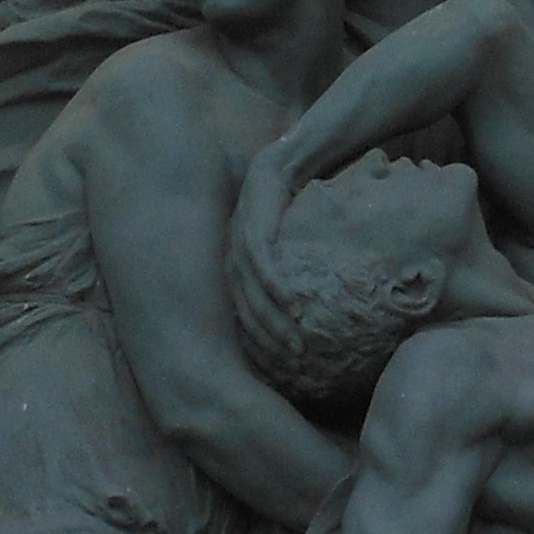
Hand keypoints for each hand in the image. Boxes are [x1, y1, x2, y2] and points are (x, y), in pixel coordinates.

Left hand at [229, 130, 301, 362]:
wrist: (281, 165)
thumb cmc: (284, 210)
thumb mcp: (281, 249)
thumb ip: (283, 276)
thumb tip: (302, 312)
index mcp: (234, 271)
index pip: (242, 318)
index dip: (260, 345)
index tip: (281, 368)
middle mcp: (231, 262)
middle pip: (246, 313)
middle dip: (268, 342)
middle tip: (293, 365)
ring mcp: (239, 245)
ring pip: (253, 294)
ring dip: (274, 321)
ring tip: (295, 343)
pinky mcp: (253, 228)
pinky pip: (264, 265)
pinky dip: (276, 286)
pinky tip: (292, 305)